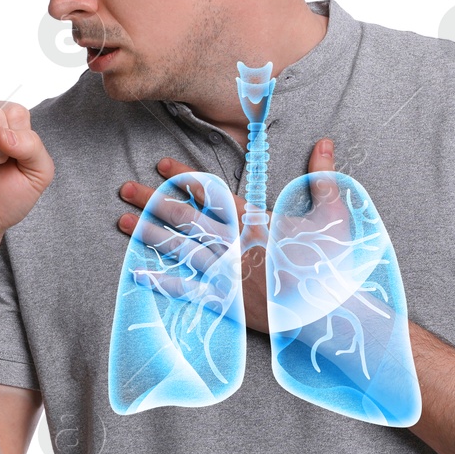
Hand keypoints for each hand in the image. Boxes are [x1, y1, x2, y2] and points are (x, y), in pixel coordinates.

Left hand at [116, 138, 341, 333]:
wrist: (330, 314)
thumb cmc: (333, 264)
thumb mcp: (333, 214)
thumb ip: (323, 175)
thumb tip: (324, 139)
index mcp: (256, 223)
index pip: (212, 193)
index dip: (185, 178)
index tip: (161, 166)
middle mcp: (235, 246)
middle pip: (186, 218)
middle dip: (153, 201)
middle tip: (125, 188)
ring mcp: (227, 276)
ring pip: (181, 249)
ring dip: (149, 234)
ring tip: (121, 220)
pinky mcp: (226, 303)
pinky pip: (188, 292)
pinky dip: (163, 283)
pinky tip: (138, 274)